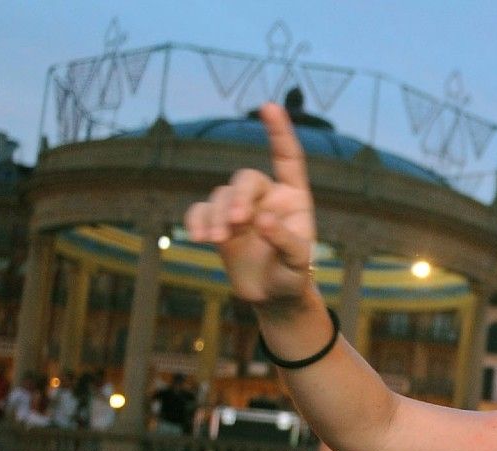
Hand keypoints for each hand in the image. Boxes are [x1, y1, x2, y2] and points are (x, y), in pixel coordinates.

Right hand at [183, 102, 317, 311]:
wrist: (272, 297)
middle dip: (237, 197)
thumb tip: (262, 220)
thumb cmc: (293, 276)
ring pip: (220, 195)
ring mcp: (239, 207)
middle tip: (237, 222)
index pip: (287, 158)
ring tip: (216, 241)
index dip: (279, 132)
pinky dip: (197, 221)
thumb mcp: (299, 264)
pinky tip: (199, 237)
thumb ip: (287, 241)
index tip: (269, 107)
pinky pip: (201, 211)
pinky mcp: (218, 222)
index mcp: (294, 198)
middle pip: (245, 179)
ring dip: (216, 216)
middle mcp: (266, 196)